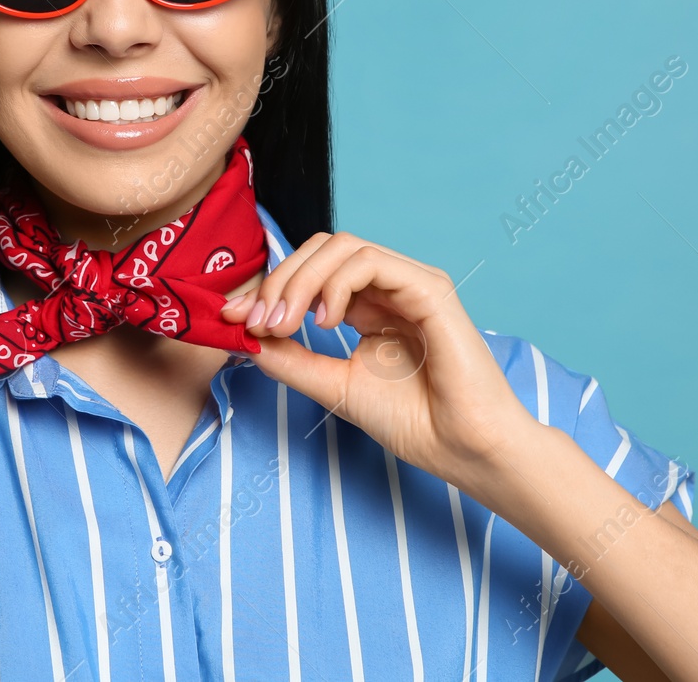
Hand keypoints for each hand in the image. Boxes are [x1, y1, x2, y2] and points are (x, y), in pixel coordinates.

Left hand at [220, 232, 542, 504]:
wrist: (465, 450)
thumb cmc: (415, 423)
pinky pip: (371, 262)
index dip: (267, 287)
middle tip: (255, 323)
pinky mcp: (430, 289)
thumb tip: (245, 337)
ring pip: (342, 246)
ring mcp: (411, 283)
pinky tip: (324, 322)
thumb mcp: (335, 387)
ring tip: (285, 324)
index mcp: (369, 306)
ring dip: (300, 280)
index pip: (310, 271)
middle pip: (320, 249)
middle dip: (277, 281)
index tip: (232, 318)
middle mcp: (389, 287)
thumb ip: (292, 360)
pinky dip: (336, 283)